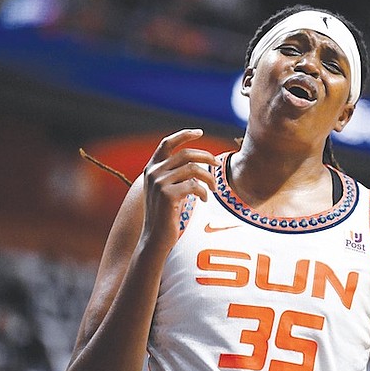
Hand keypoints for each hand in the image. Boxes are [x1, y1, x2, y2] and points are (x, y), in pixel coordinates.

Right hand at [141, 129, 219, 249]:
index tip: (200, 132)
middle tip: (217, 165)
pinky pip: (194, 186)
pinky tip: (204, 200)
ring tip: (213, 188)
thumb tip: (200, 162)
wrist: (155, 238)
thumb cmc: (166, 214)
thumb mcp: (169, 189)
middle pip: (186, 154)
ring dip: (208, 178)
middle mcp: (153, 172)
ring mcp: (159, 183)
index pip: (167, 143)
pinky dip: (204, 192)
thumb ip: (177, 174)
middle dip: (206, 157)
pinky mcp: (167, 194)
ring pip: (193, 169)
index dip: (183, 135)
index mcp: (152, 168)